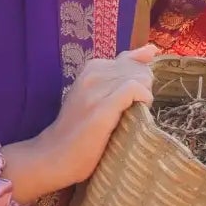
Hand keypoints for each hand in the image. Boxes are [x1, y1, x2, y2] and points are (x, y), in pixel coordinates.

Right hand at [9, 48, 158, 198]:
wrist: (54, 155)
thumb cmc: (79, 130)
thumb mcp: (98, 95)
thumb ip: (123, 73)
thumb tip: (150, 50)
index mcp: (91, 68)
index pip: (129, 59)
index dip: (138, 80)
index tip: (131, 99)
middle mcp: (93, 74)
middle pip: (137, 69)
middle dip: (144, 89)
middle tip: (133, 111)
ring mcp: (96, 90)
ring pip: (138, 77)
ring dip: (144, 96)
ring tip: (134, 114)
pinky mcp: (102, 107)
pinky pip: (134, 89)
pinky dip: (143, 100)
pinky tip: (138, 113)